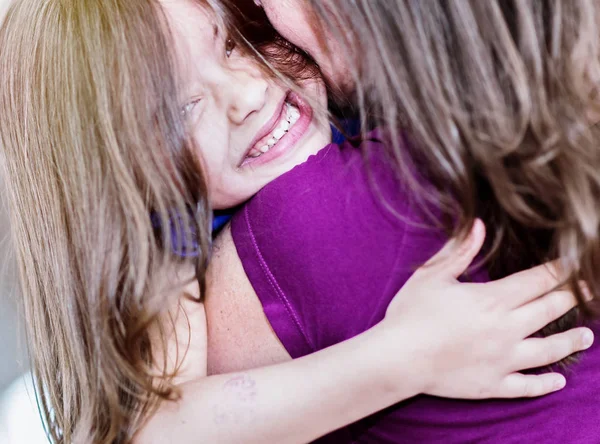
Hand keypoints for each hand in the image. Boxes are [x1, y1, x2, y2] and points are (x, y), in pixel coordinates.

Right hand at [381, 219, 592, 398]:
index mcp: (493, 299)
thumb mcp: (432, 275)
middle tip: (591, 292)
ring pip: (549, 350)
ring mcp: (503, 359)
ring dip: (571, 341)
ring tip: (586, 335)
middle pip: (551, 311)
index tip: (576, 264)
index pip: (539, 280)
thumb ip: (459, 250)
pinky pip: (527, 386)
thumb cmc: (411, 313)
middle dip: (574, 298)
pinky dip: (545, 383)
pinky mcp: (492, 384)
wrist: (397, 358)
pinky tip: (558, 381)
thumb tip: (478, 224)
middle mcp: (506, 329)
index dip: (562, 270)